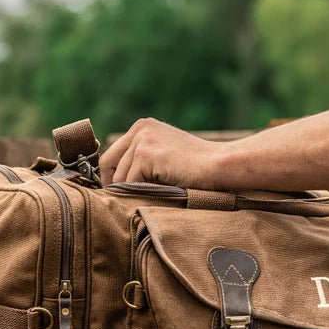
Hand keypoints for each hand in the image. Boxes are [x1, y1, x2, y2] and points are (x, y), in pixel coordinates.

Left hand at [100, 118, 224, 187]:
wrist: (219, 165)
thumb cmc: (199, 167)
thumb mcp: (167, 154)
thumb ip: (145, 159)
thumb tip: (118, 182)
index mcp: (143, 126)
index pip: (112, 153)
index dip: (111, 176)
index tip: (117, 193)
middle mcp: (139, 128)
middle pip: (109, 164)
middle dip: (114, 185)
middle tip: (121, 203)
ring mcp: (141, 140)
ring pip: (119, 177)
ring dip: (130, 192)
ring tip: (148, 199)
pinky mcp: (145, 154)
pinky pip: (129, 183)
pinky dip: (139, 193)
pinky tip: (156, 195)